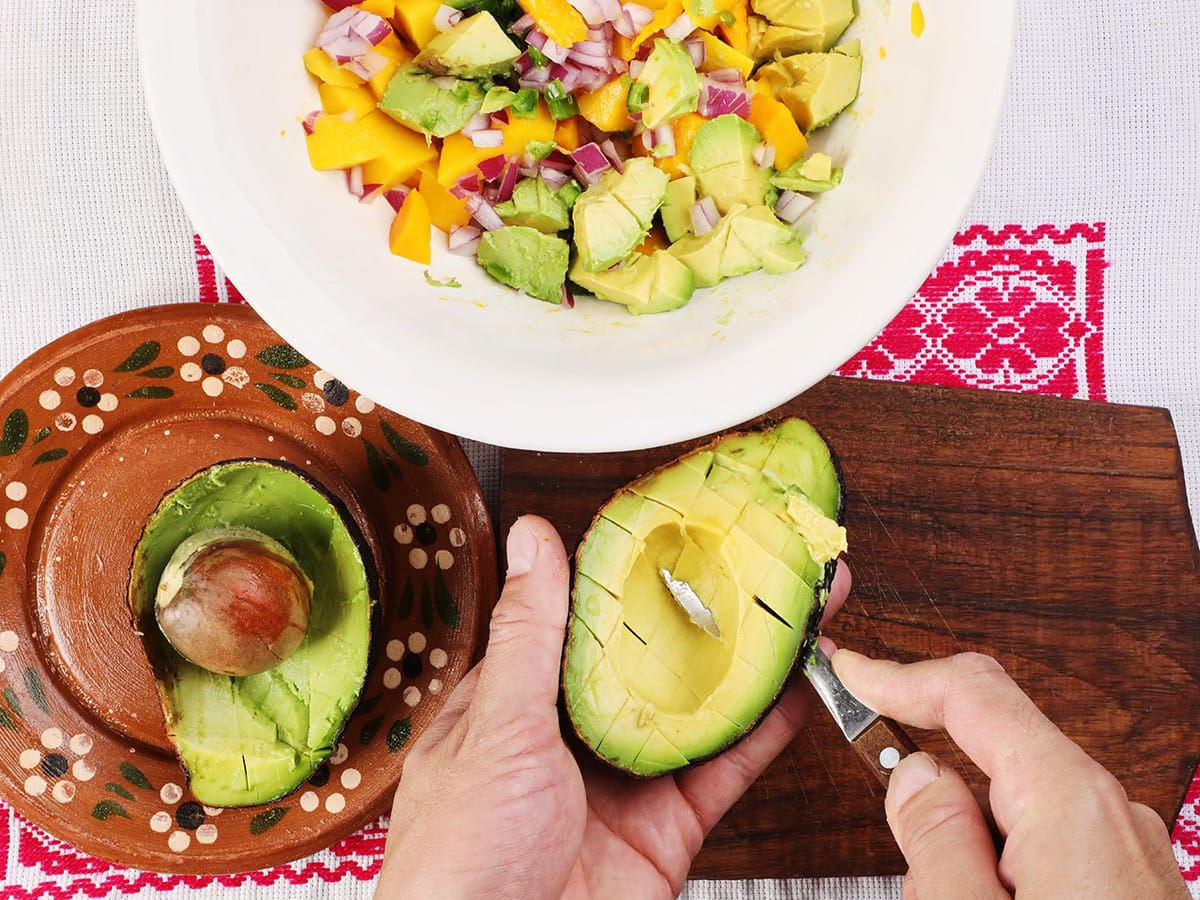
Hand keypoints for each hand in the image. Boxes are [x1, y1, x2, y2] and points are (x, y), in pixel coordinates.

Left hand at [375, 515, 849, 899]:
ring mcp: (620, 783)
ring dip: (741, 663)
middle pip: (645, 661)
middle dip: (697, 613)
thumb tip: (532, 541)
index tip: (672, 530)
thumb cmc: (463, 861)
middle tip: (749, 560)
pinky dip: (761, 733)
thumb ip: (529, 636)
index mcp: (514, 703)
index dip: (624, 575)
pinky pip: (720, 772)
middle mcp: (569, 737)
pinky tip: (795, 693)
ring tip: (788, 607)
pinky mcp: (664, 830)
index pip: (576, 620)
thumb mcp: (497, 729)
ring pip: (691, 709)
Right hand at [833, 651, 1187, 898]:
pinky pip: (1048, 840)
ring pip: (1019, 800)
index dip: (900, 674)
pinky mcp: (1130, 885)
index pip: (974, 694)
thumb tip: (916, 778)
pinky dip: (998, 857)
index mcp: (1068, 804)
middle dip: (928, 762)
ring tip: (938, 893)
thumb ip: (934, 841)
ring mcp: (1128, 850)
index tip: (848, 671)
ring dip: (963, 830)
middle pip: (997, 743)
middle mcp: (1109, 813)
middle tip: (874, 789)